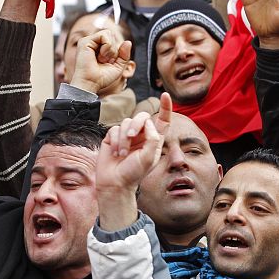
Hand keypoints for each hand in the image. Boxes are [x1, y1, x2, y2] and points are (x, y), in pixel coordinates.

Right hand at [69, 29, 131, 95]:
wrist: (91, 83)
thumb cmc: (102, 78)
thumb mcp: (118, 66)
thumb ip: (124, 55)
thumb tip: (128, 42)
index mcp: (98, 48)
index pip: (113, 40)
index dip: (116, 51)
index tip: (108, 63)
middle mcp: (93, 43)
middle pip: (111, 35)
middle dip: (113, 50)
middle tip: (104, 61)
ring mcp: (88, 41)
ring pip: (108, 33)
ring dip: (110, 49)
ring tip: (102, 59)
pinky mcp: (85, 41)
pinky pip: (104, 35)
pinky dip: (107, 47)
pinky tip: (100, 56)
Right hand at [95, 94, 171, 230]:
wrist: (115, 183)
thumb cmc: (134, 173)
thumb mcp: (149, 157)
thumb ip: (152, 138)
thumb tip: (147, 123)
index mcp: (154, 139)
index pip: (163, 120)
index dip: (165, 107)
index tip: (165, 95)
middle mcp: (142, 135)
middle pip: (142, 116)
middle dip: (137, 123)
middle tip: (132, 136)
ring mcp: (127, 135)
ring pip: (127, 122)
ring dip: (124, 138)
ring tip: (123, 153)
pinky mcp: (113, 137)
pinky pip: (115, 128)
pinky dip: (116, 140)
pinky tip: (116, 153)